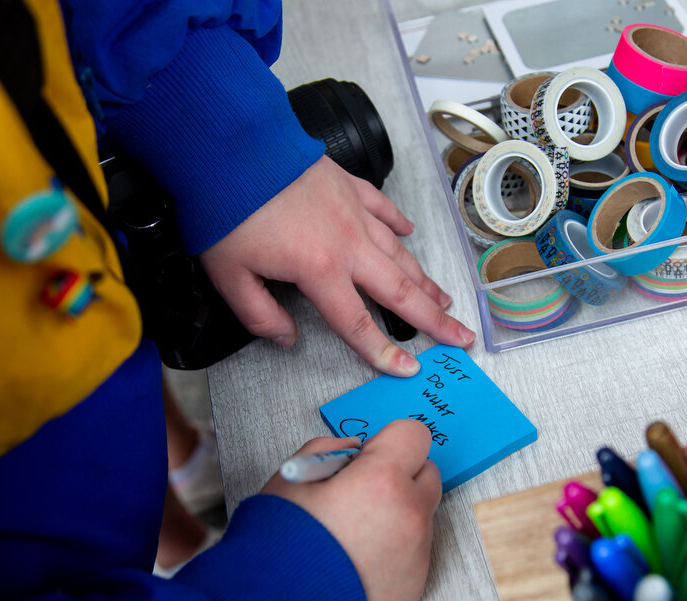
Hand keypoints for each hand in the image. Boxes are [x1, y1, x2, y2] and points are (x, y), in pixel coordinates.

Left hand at [199, 156, 475, 376]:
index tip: (407, 368)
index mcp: (319, 269)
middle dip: (433, 318)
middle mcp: (347, 242)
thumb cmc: (226, 208)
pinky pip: (382, 208)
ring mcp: (352, 211)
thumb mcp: (229, 274)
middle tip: (460, 336)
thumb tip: (285, 336)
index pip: (357, 322)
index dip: (383, 350)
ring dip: (422, 279)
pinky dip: (399, 223)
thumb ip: (259, 314)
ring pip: (398, 252)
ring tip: (442, 299)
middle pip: (398, 290)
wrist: (231, 146)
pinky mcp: (347, 185)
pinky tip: (410, 231)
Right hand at [260, 420, 440, 600]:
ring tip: (354, 534)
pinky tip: (358, 561)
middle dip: (400, 475)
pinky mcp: (414, 585)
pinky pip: (415, 553)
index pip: (415, 435)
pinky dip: (395, 551)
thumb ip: (330, 450)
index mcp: (382, 481)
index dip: (389, 442)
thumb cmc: (279, 546)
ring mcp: (416, 554)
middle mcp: (410, 516)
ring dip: (399, 515)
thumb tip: (355, 451)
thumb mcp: (292, 476)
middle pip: (428, 474)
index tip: (369, 456)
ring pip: (422, 516)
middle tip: (361, 492)